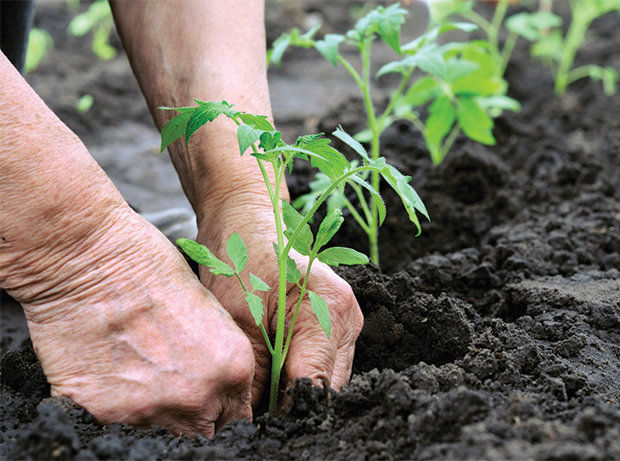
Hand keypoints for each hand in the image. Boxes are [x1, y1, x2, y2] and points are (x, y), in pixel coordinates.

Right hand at [12, 205, 254, 436]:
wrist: (89, 259)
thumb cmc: (149, 267)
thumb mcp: (210, 310)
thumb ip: (220, 358)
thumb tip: (218, 389)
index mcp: (233, 367)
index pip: (237, 418)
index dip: (221, 411)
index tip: (210, 405)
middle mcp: (198, 396)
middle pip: (202, 432)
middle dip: (193, 416)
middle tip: (171, 387)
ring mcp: (150, 410)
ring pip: (160, 434)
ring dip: (153, 412)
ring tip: (136, 372)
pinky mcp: (103, 413)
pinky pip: (114, 426)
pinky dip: (113, 407)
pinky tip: (108, 372)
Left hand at [196, 193, 363, 405]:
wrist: (246, 221)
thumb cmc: (240, 259)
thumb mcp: (238, 321)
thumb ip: (254, 376)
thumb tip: (253, 421)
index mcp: (330, 311)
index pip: (315, 385)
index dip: (285, 412)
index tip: (257, 424)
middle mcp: (348, 318)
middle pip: (328, 388)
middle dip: (293, 405)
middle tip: (255, 414)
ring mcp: (347, 322)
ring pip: (328, 380)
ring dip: (296, 392)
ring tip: (261, 395)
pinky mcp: (337, 325)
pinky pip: (323, 365)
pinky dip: (298, 375)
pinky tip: (272, 375)